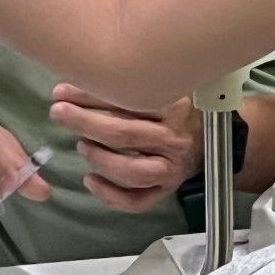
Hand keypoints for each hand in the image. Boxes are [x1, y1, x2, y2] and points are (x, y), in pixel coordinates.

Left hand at [49, 83, 203, 213]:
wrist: (215, 139)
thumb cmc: (182, 108)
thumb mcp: (166, 87)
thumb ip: (134, 83)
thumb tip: (85, 73)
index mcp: (174, 107)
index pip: (128, 101)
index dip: (91, 96)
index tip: (62, 91)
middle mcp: (174, 139)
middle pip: (125, 134)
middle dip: (85, 123)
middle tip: (59, 113)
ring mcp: (171, 168)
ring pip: (131, 171)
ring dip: (100, 159)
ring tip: (81, 146)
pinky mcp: (167, 189)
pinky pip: (138, 200)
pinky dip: (111, 196)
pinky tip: (90, 180)